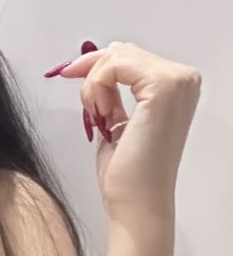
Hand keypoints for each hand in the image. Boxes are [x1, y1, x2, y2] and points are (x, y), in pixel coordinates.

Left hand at [53, 40, 201, 221]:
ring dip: (94, 87)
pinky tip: (103, 116)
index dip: (95, 66)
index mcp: (177, 85)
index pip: (129, 56)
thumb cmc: (128, 172)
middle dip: (93, 77)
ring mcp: (177, 81)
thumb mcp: (118, 120)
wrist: (137, 203)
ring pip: (116, 57)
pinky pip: (115, 66)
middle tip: (91, 112)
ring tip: (100, 119)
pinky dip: (96, 89)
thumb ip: (113, 92)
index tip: (71, 77)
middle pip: (122, 52)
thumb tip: (90, 65)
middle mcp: (184, 78)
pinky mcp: (163, 87)